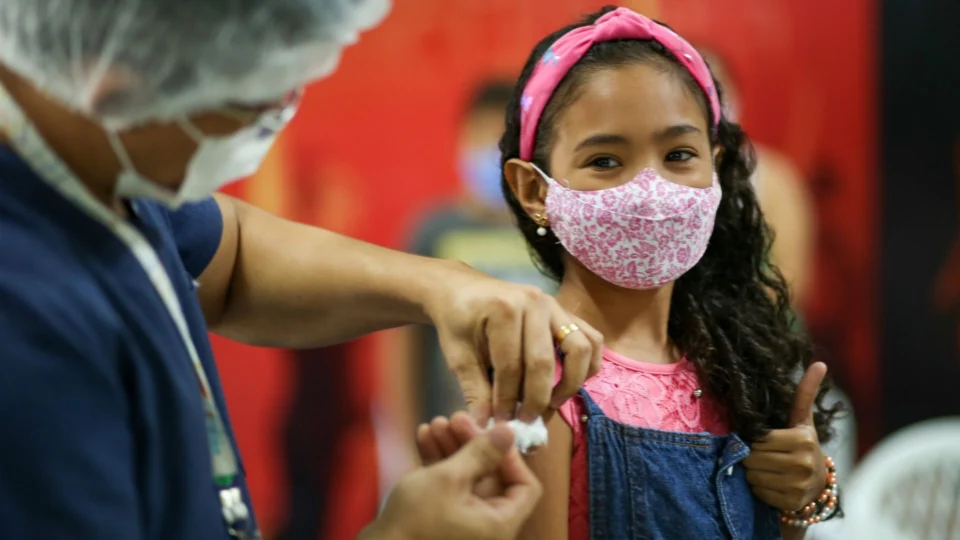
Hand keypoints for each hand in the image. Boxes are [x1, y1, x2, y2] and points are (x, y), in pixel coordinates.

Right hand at [362, 423, 541, 539]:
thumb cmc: (415, 520)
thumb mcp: (450, 479)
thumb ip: (481, 452)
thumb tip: (509, 432)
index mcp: (499, 523)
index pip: (526, 487)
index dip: (511, 457)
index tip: (491, 434)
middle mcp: (486, 525)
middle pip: (492, 476)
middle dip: (472, 443)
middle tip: (454, 418)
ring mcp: (463, 522)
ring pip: (467, 477)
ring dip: (452, 447)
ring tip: (435, 423)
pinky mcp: (441, 517)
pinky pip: (449, 486)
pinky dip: (439, 462)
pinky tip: (424, 436)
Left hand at [425, 264, 602, 422]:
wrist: (462, 289)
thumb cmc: (458, 320)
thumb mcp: (458, 354)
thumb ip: (475, 390)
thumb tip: (487, 426)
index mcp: (503, 309)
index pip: (510, 366)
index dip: (506, 400)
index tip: (501, 421)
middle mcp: (535, 303)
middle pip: (544, 361)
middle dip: (536, 398)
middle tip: (526, 419)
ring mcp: (555, 305)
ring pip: (579, 349)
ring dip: (570, 383)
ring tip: (551, 403)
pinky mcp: (566, 311)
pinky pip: (591, 339)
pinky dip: (588, 364)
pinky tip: (570, 382)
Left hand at [744, 362, 828, 511]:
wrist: (818, 483)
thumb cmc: (802, 444)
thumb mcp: (802, 419)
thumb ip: (805, 393)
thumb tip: (819, 363)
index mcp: (803, 439)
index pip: (759, 439)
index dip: (756, 440)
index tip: (764, 441)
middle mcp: (803, 463)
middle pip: (752, 457)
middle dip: (751, 456)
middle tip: (763, 456)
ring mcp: (798, 485)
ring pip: (752, 475)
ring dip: (753, 472)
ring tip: (767, 468)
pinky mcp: (791, 501)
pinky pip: (758, 492)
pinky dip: (759, 488)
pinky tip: (772, 482)